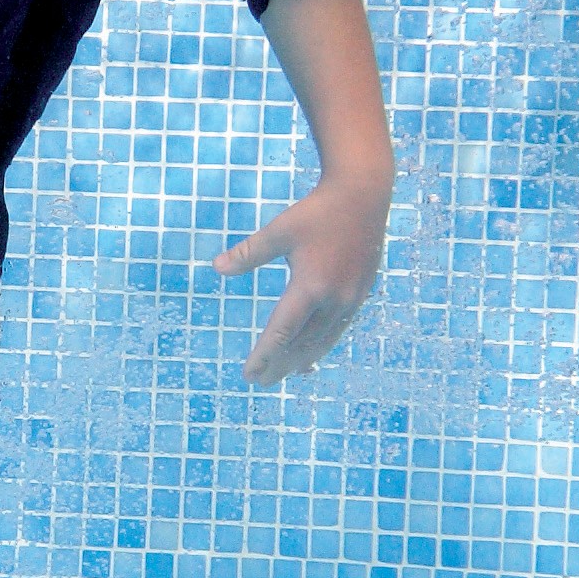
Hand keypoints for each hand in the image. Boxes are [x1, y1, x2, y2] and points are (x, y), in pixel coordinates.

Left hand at [213, 170, 390, 385]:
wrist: (363, 196)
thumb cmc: (316, 211)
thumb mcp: (278, 231)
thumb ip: (248, 253)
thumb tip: (215, 268)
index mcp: (311, 286)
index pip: (281, 332)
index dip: (264, 356)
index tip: (249, 374)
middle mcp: (334, 299)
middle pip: (302, 344)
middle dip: (280, 364)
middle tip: (260, 382)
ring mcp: (351, 299)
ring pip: (323, 340)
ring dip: (302, 359)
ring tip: (285, 374)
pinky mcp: (360, 294)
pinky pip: (338, 329)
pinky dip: (322, 345)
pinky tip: (313, 352)